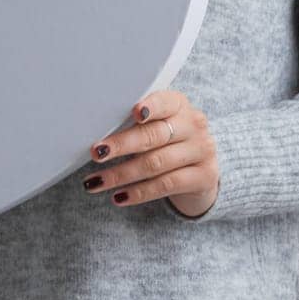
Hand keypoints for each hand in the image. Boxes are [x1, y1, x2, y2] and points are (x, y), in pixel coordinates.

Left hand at [83, 89, 219, 216]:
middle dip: (121, 145)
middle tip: (95, 153)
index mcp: (179, 104)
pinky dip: (139, 192)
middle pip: (154, 135)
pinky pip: (166, 185)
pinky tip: (118, 197)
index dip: (150, 107)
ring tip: (95, 182)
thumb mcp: (156, 124)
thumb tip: (94, 131)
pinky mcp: (204, 176)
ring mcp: (202, 151)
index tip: (134, 113)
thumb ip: (134, 122)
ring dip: (121, 174)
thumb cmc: (166, 141)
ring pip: (156, 163)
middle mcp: (194, 125)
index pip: (165, 102)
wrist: (200, 169)